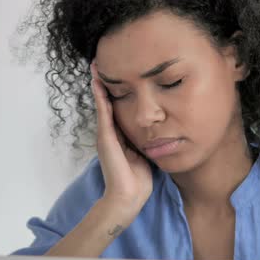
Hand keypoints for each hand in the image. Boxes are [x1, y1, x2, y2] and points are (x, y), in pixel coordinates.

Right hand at [90, 62, 152, 219]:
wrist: (128, 197)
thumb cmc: (138, 180)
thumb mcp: (146, 154)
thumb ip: (148, 142)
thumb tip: (163, 132)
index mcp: (120, 136)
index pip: (118, 109)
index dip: (117, 92)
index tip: (119, 74)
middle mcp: (111, 133)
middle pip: (107, 102)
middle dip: (104, 84)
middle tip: (101, 63)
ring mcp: (106, 135)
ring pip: (102, 104)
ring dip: (99, 85)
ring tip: (96, 66)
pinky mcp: (105, 138)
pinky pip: (103, 112)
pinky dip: (100, 96)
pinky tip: (99, 82)